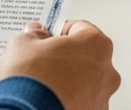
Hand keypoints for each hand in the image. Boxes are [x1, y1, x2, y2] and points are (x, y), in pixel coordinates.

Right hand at [0, 20, 119, 109]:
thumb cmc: (31, 80)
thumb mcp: (24, 44)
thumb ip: (35, 34)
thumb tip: (36, 34)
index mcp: (96, 44)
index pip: (80, 28)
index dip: (59, 31)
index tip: (47, 37)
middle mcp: (106, 70)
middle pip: (86, 55)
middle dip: (65, 56)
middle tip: (42, 60)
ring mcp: (102, 96)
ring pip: (85, 80)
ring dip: (69, 79)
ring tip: (43, 83)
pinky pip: (82, 100)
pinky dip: (69, 98)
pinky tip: (49, 98)